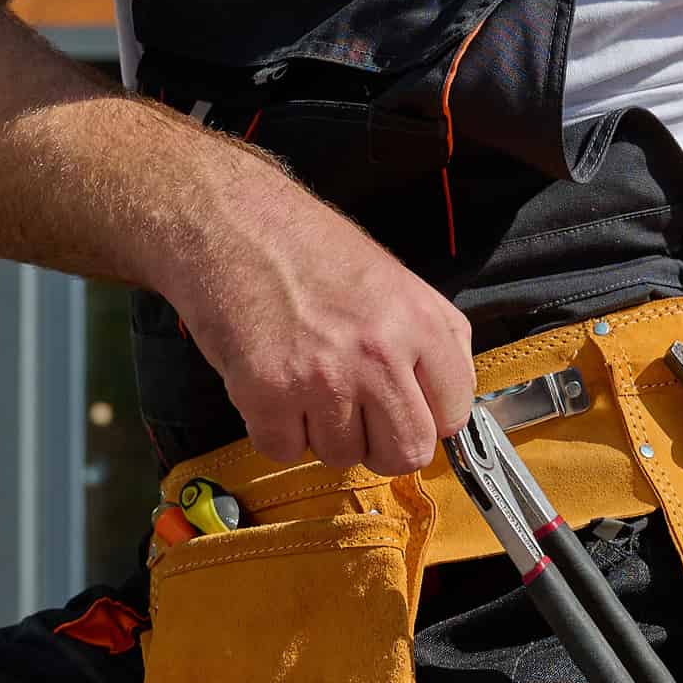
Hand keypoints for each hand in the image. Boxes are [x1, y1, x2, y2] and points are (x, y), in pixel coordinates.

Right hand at [166, 183, 475, 474]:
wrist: (230, 225)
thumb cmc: (309, 248)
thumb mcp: (395, 277)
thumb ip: (437, 335)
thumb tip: (452, 400)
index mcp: (417, 322)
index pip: (453, 415)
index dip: (428, 417)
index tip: (405, 406)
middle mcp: (377, 355)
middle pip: (406, 454)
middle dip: (383, 446)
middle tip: (359, 417)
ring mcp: (322, 379)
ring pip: (343, 457)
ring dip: (324, 433)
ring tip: (306, 383)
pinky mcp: (266, 396)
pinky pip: (286, 451)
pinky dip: (277, 431)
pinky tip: (274, 389)